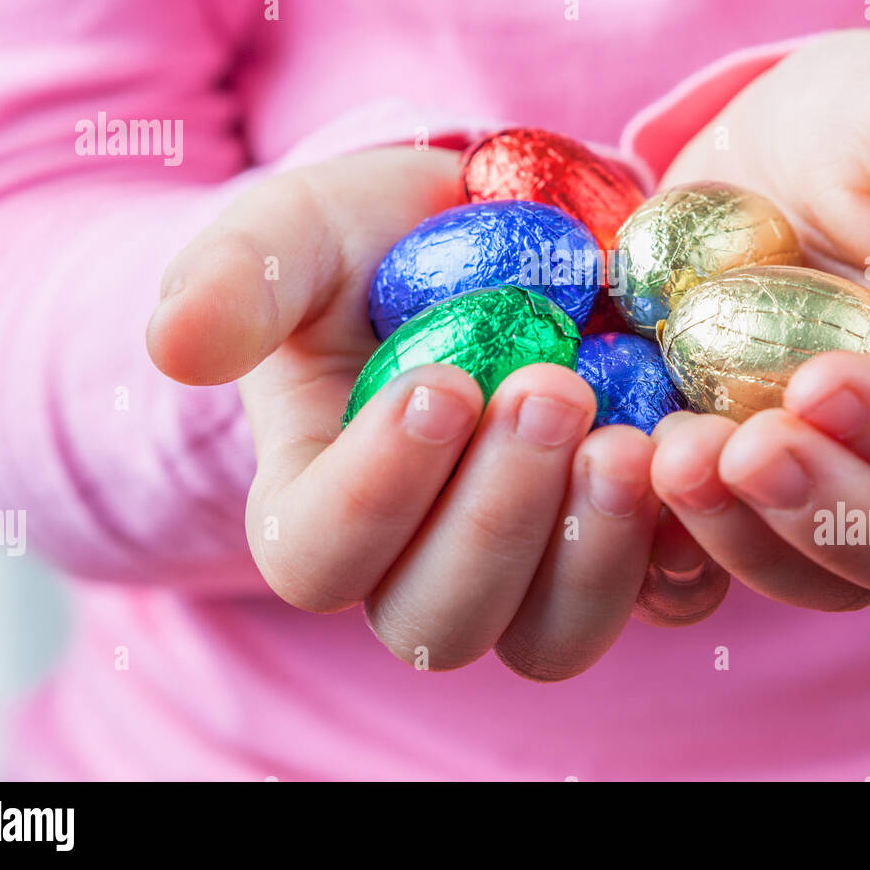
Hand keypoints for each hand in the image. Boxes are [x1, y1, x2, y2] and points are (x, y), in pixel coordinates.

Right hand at [147, 146, 667, 678]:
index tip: (438, 382)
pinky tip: (695, 461)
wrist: (488, 233)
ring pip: (548, 637)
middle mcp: (418, 558)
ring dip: (591, 554)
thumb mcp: (292, 238)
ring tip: (631, 440)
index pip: (319, 554)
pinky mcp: (618, 542)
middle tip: (550, 391)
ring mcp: (526, 563)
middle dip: (497, 515)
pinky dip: (684, 550)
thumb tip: (173, 344)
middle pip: (440, 619)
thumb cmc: (370, 243)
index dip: (376, 491)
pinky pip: (659, 597)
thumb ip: (232, 282)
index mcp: (318, 502)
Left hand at [648, 29, 869, 607]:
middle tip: (740, 452)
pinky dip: (682, 544)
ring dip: (746, 537)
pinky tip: (627, 475)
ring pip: (828, 576)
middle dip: (836, 520)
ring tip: (669, 455)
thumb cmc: (867, 124)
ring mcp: (842, 479)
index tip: (818, 382)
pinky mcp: (752, 489)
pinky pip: (731, 557)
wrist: (774, 155)